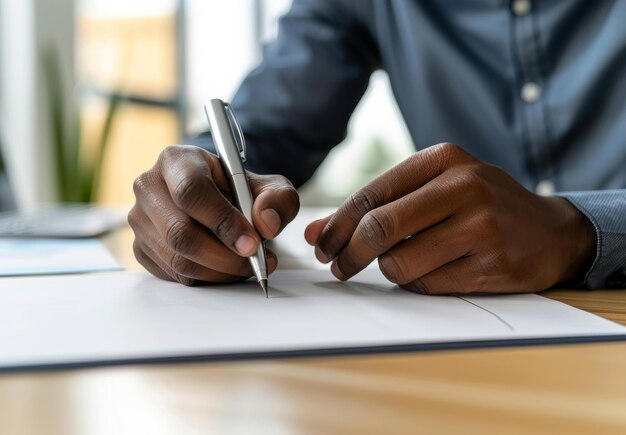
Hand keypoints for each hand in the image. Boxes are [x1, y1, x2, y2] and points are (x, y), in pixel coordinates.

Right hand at [129, 145, 299, 284]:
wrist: (218, 199)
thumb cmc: (239, 190)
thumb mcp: (268, 186)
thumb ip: (277, 200)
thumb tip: (266, 224)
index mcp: (176, 160)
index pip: (192, 192)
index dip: (223, 221)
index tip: (252, 243)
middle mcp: (149, 187)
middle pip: (180, 233)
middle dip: (224, 256)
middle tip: (255, 262)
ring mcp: (140, 220)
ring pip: (178, 260)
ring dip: (219, 272)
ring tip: (247, 266)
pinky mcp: (141, 248)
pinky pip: (175, 275)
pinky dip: (207, 278)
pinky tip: (227, 268)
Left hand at [305, 143, 595, 293]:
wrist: (551, 231)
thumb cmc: (479, 207)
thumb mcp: (433, 191)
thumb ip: (375, 209)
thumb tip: (314, 233)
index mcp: (443, 160)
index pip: (370, 195)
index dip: (336, 225)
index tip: (320, 245)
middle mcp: (464, 186)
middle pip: (379, 228)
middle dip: (348, 254)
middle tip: (338, 268)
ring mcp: (482, 225)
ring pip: (399, 263)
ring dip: (390, 271)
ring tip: (406, 263)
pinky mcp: (493, 263)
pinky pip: (428, 285)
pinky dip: (418, 284)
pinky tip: (435, 272)